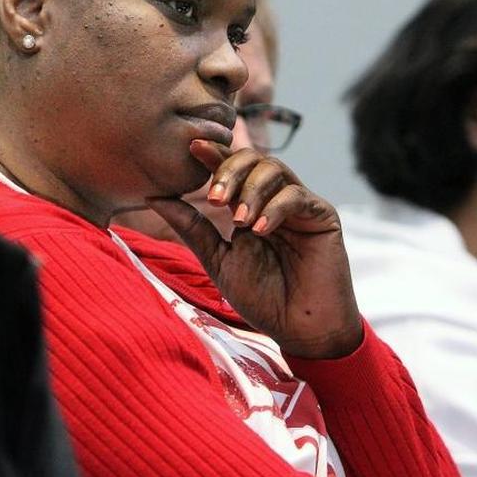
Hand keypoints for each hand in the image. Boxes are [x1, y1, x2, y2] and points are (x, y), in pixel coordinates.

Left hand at [145, 140, 362, 358]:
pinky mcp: (323, 216)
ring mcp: (300, 205)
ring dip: (251, 190)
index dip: (214, 154)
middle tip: (214, 198)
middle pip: (253, 159)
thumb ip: (191, 227)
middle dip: (230, 171)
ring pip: (275, 169)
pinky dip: (275, 208)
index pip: (232, 169)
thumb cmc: (261, 297)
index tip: (192, 147)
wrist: (300, 329)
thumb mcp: (217, 259)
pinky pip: (297, 196)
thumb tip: (154, 197)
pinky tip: (261, 230)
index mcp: (249, 205)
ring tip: (239, 221)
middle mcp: (275, 199)